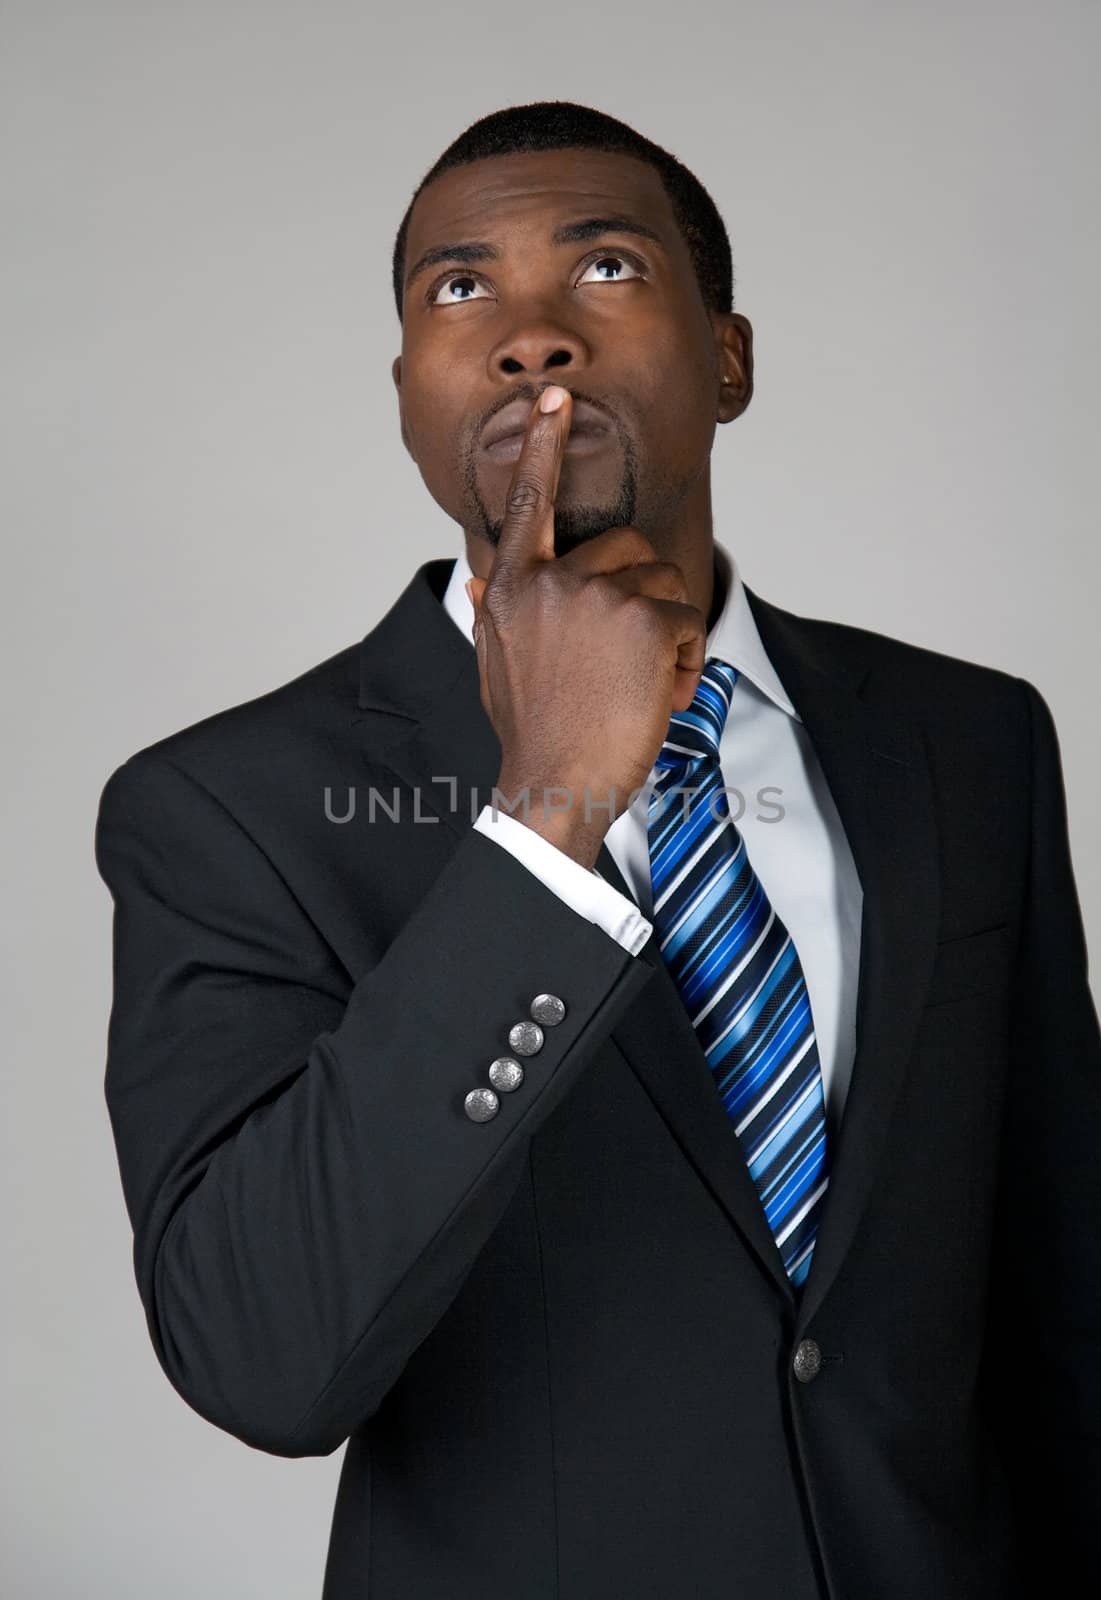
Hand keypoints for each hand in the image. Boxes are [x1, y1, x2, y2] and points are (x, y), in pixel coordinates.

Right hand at [466, 384, 706, 869]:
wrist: (555, 785)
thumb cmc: (532, 733)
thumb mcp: (496, 665)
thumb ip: (497, 612)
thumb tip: (481, 577)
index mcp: (511, 587)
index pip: (528, 504)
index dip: (541, 447)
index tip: (554, 400)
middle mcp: (550, 581)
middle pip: (627, 547)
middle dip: (644, 596)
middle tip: (631, 660)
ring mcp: (596, 595)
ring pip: (665, 582)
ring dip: (667, 634)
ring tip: (641, 685)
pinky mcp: (642, 618)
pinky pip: (689, 620)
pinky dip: (687, 661)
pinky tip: (661, 697)